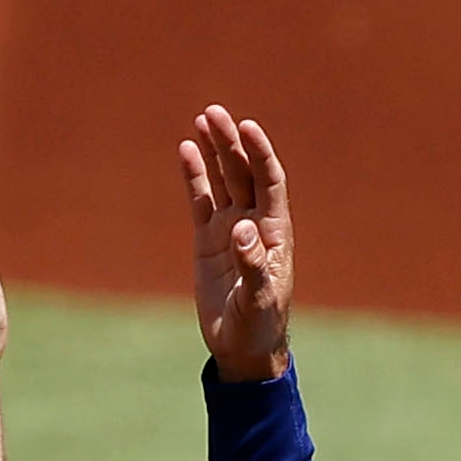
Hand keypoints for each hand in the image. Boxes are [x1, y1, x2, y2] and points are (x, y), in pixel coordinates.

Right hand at [180, 106, 293, 381]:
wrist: (242, 348)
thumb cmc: (259, 325)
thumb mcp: (259, 298)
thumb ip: (253, 263)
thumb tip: (241, 228)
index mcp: (274, 230)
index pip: (269, 180)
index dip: (259, 152)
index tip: (247, 127)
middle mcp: (253, 222)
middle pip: (243, 171)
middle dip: (231, 142)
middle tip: (215, 113)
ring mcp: (229, 228)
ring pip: (223, 179)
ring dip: (215, 150)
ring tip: (203, 119)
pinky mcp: (208, 240)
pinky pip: (200, 200)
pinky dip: (194, 175)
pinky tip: (186, 149)